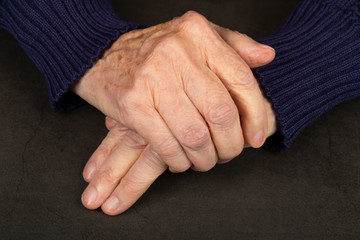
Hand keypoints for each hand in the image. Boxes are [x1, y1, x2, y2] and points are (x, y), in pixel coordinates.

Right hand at [72, 11, 274, 212]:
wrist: (99, 54)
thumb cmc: (154, 49)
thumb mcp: (196, 36)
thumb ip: (234, 45)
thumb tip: (267, 57)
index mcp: (198, 34)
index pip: (242, 81)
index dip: (255, 115)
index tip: (256, 137)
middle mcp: (177, 53)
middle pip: (221, 113)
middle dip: (231, 144)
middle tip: (228, 153)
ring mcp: (153, 80)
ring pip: (195, 135)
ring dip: (205, 158)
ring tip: (204, 160)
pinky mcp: (133, 105)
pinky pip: (166, 145)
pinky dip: (178, 161)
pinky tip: (180, 161)